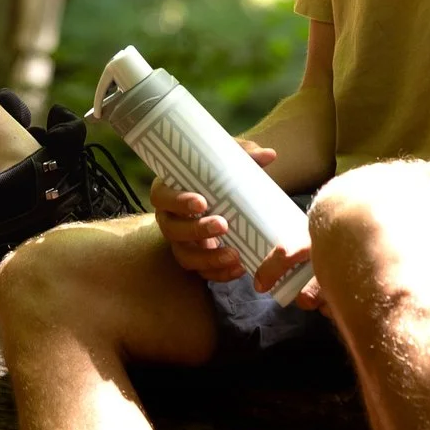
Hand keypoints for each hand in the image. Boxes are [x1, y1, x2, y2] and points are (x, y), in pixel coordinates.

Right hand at [151, 140, 313, 296]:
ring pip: (185, 257)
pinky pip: (202, 273)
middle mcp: (169, 219)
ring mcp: (181, 242)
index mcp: (169, 191)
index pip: (161, 196)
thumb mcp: (226, 162)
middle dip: (196, 230)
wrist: (225, 199)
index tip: (201, 202)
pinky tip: (240, 268)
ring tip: (234, 255)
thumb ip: (244, 155)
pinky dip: (220, 274)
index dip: (177, 201)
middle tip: (223, 225)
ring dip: (208, 259)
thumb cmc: (217, 176)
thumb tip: (269, 154)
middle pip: (172, 230)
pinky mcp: (196, 259)